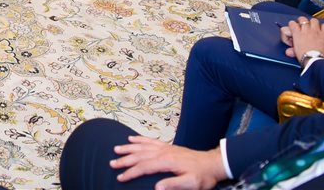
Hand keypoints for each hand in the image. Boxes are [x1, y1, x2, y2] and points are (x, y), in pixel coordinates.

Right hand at [110, 136, 224, 189]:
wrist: (212, 163)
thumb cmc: (202, 175)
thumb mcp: (191, 184)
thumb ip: (174, 185)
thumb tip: (156, 188)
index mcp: (167, 161)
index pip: (144, 167)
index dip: (130, 172)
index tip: (119, 177)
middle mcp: (163, 152)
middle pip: (140, 155)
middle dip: (125, 159)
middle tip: (111, 163)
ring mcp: (165, 147)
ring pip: (142, 146)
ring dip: (129, 148)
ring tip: (116, 150)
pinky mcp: (168, 146)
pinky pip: (150, 140)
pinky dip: (140, 139)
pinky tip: (132, 138)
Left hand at [285, 17, 323, 63]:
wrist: (316, 62)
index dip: (321, 28)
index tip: (318, 33)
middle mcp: (316, 30)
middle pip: (313, 20)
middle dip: (310, 24)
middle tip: (307, 30)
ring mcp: (306, 31)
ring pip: (302, 19)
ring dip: (300, 23)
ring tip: (298, 29)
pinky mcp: (297, 34)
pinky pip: (292, 24)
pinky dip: (290, 26)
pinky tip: (291, 32)